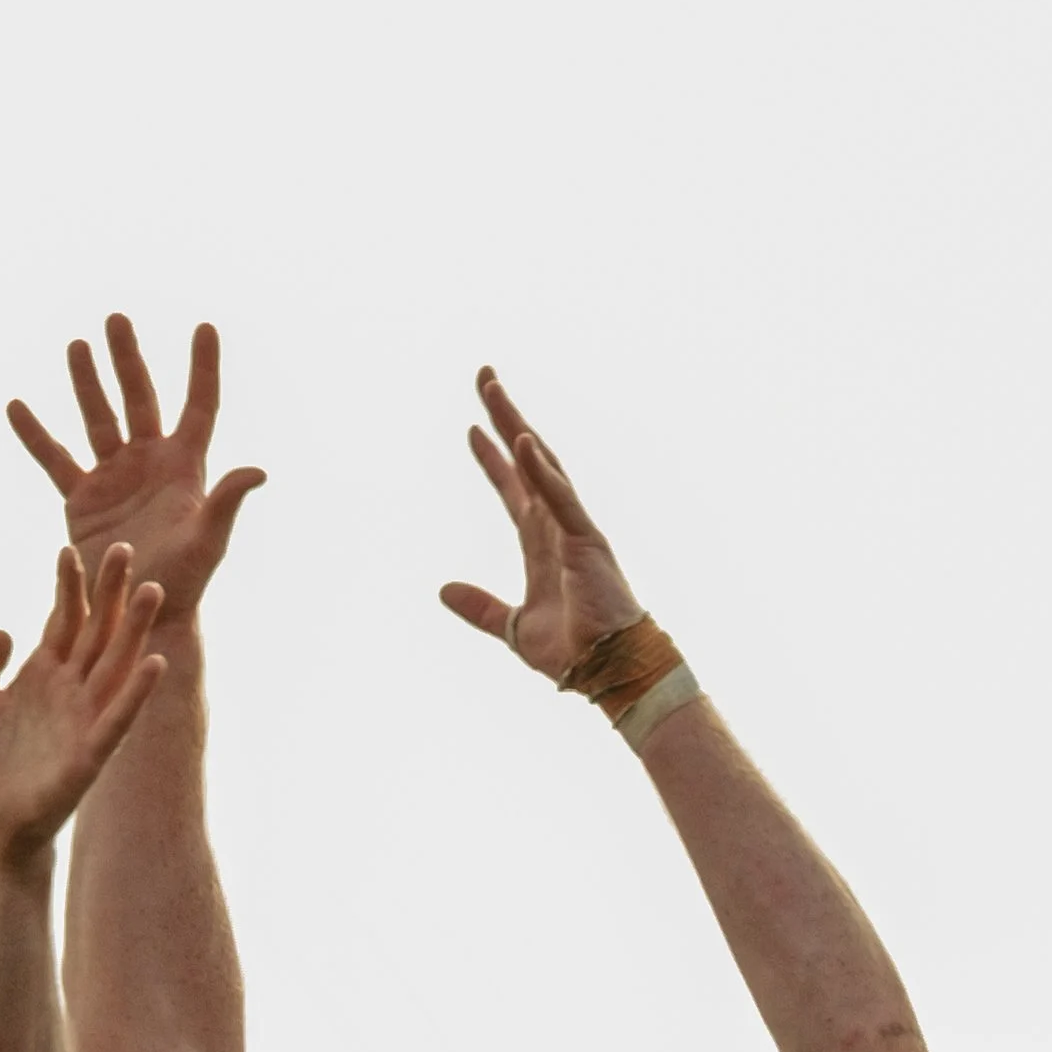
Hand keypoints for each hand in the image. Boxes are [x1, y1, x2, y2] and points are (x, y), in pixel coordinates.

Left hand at [0, 546, 165, 858]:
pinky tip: (155, 662)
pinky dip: (137, 692)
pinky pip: (119, 718)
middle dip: (110, 591)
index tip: (68, 549)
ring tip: (152, 591)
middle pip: (97, 630)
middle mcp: (69, 689)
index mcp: (42, 673)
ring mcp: (83, 718)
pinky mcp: (91, 753)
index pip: (62, 619)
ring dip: (135, 629)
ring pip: (116, 664)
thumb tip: (2, 630)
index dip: (67, 586)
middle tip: (125, 549)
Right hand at [8, 315, 264, 624]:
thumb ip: (227, 502)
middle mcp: (149, 463)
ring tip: (76, 344)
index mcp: (185, 467)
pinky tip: (16, 406)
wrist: (137, 616)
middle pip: (139, 397)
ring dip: (86, 381)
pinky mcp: (82, 500)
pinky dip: (35, 435)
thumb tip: (259, 470)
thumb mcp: (208, 542)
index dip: (204, 367)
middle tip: (115, 318)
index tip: (205, 326)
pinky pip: (55, 459)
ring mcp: (114, 478)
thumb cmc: (182, 584)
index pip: (199, 405)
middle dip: (127, 358)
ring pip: (97, 418)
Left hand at [440, 368, 647, 683]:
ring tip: (492, 392)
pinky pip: (561, 498)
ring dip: (516, 426)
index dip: (493, 461)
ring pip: (542, 465)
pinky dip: (541, 472)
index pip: (513, 492)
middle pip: (527, 461)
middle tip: (483, 379)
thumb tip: (443, 590)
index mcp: (541, 546)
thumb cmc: (574, 652)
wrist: (609, 672)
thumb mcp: (514, 629)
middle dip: (504, 420)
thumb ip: (480, 608)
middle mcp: (558, 527)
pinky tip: (521, 441)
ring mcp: (573, 528)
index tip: (472, 432)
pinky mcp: (586, 540)